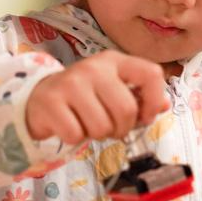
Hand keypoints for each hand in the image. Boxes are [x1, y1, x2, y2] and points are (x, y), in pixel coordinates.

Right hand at [25, 50, 170, 144]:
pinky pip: (76, 134)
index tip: (144, 117)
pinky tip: (70, 126)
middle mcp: (94, 67)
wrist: (38, 97)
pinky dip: (75, 138)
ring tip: (87, 124)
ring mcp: (71, 83)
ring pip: (101, 126)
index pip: (151, 74)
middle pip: (126, 109)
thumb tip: (163, 106)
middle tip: (108, 127)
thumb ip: (139, 97)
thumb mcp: (113, 91)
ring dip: (97, 135)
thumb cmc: (84, 97)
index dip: (153, 101)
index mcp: (115, 61)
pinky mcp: (51, 101)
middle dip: (121, 128)